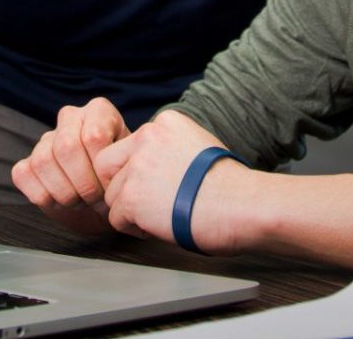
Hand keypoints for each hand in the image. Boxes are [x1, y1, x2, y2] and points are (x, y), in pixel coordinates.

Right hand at [12, 97, 130, 234]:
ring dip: (65, 192)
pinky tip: (60, 201)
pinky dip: (43, 195)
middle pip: (66, 147)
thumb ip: (127, 162)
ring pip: (43, 160)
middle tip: (96, 199)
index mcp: (99, 111)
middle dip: (84, 183)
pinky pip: (23, 174)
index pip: (93, 136)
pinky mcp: (27, 162)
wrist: (107, 199)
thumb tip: (117, 173)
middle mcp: (70, 117)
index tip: (114, 187)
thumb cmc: (122, 180)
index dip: (102, 169)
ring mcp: (46, 139)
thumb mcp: (132, 166)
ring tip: (80, 200)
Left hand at [96, 109, 250, 252]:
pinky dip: (134, 229)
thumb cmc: (233, 187)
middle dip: (122, 186)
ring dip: (132, 210)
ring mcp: (137, 166)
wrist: (243, 205)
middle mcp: (147, 137)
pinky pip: (116, 218)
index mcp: (166, 122)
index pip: (130, 145)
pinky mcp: (132, 196)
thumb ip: (170, 151)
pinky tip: (160, 227)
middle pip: (109, 165)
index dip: (139, 170)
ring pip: (112, 194)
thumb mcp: (200, 147)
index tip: (162, 185)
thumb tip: (155, 170)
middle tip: (146, 203)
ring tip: (163, 217)